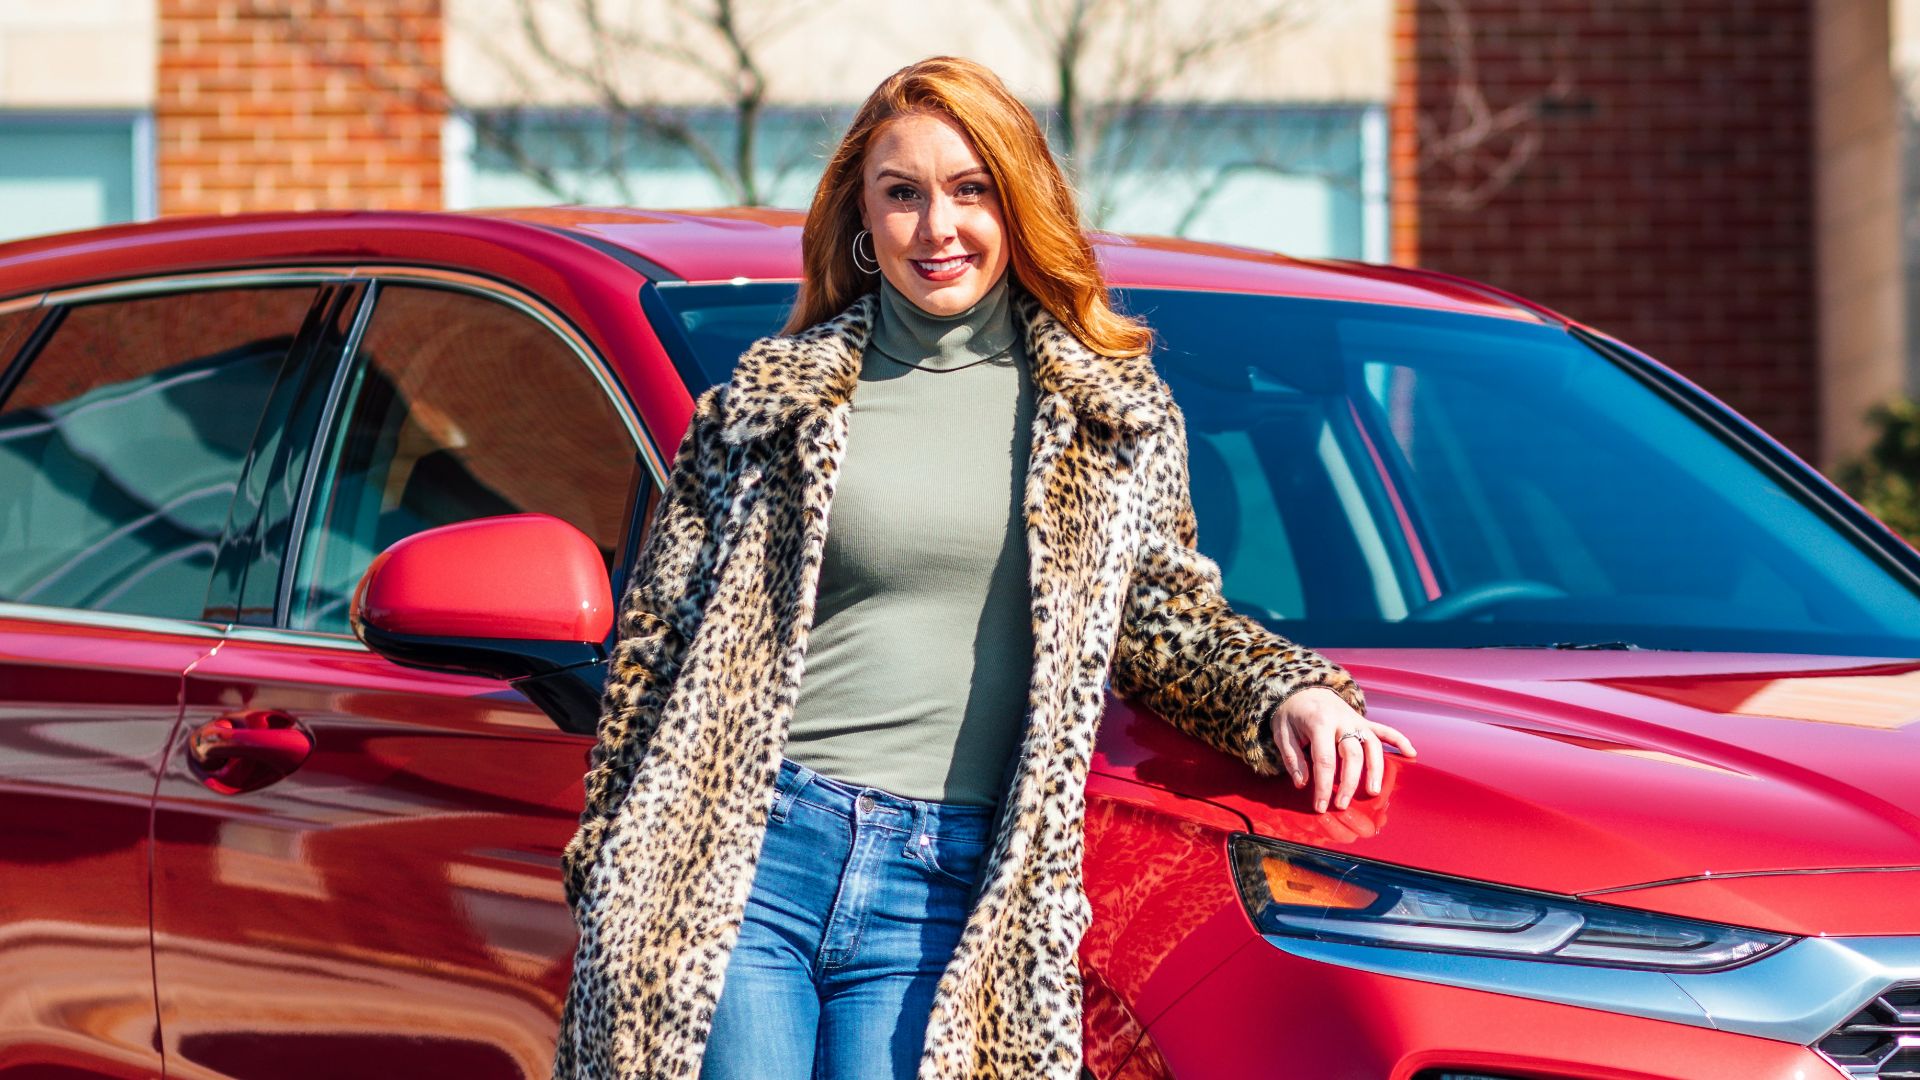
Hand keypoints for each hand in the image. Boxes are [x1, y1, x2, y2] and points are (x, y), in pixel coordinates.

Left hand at [1269, 687, 1415, 813]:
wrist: (1302, 688)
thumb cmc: (1291, 715)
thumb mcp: (1281, 733)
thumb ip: (1293, 758)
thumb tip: (1303, 784)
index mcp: (1319, 723)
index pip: (1324, 759)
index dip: (1323, 785)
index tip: (1321, 806)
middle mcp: (1342, 721)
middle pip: (1352, 754)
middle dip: (1348, 782)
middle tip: (1342, 805)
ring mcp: (1355, 720)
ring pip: (1372, 745)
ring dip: (1375, 769)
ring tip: (1373, 791)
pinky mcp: (1363, 721)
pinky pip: (1385, 729)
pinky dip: (1399, 740)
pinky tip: (1411, 753)